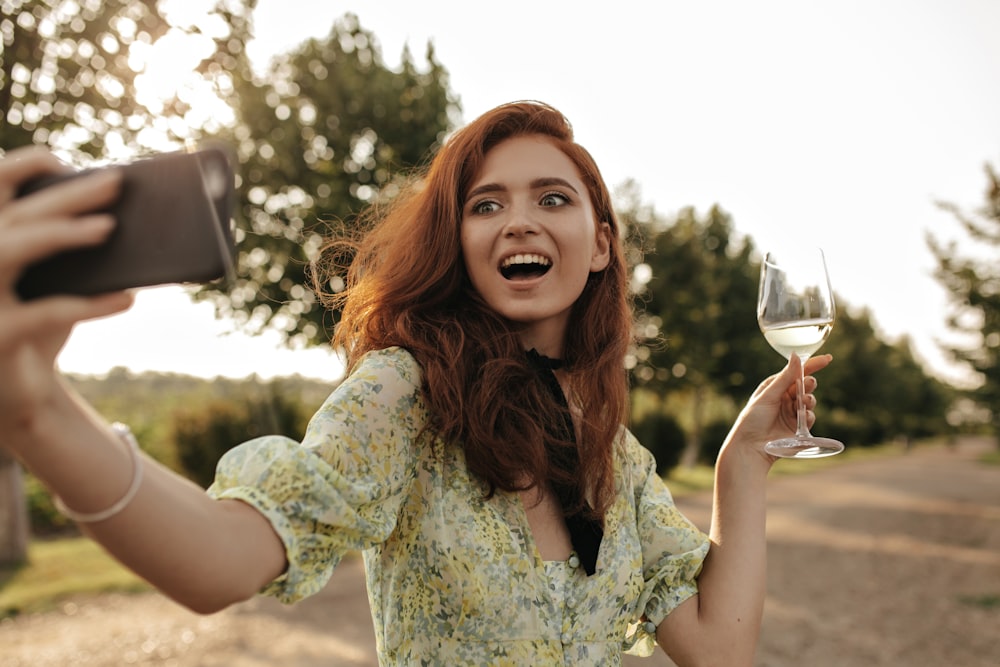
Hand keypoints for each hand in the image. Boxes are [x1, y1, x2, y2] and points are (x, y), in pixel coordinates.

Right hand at [0, 147, 131, 428]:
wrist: (17, 396)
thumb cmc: (37, 331)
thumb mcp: (56, 288)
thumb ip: (74, 255)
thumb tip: (125, 218)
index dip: (20, 168)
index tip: (60, 159)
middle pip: (14, 216)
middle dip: (65, 195)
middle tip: (116, 182)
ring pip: (8, 250)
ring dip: (59, 234)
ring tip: (109, 228)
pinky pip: (42, 314)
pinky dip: (89, 304)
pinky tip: (129, 298)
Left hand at [721, 353, 832, 465]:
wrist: (750, 447)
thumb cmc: (753, 419)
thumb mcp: (768, 395)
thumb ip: (785, 378)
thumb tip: (796, 356)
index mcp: (774, 387)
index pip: (795, 373)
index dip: (811, 365)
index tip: (828, 359)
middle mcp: (784, 399)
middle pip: (804, 386)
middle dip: (809, 384)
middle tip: (809, 384)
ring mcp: (791, 413)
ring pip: (809, 401)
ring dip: (809, 400)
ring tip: (806, 402)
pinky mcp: (797, 428)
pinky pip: (809, 418)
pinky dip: (808, 416)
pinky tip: (804, 417)